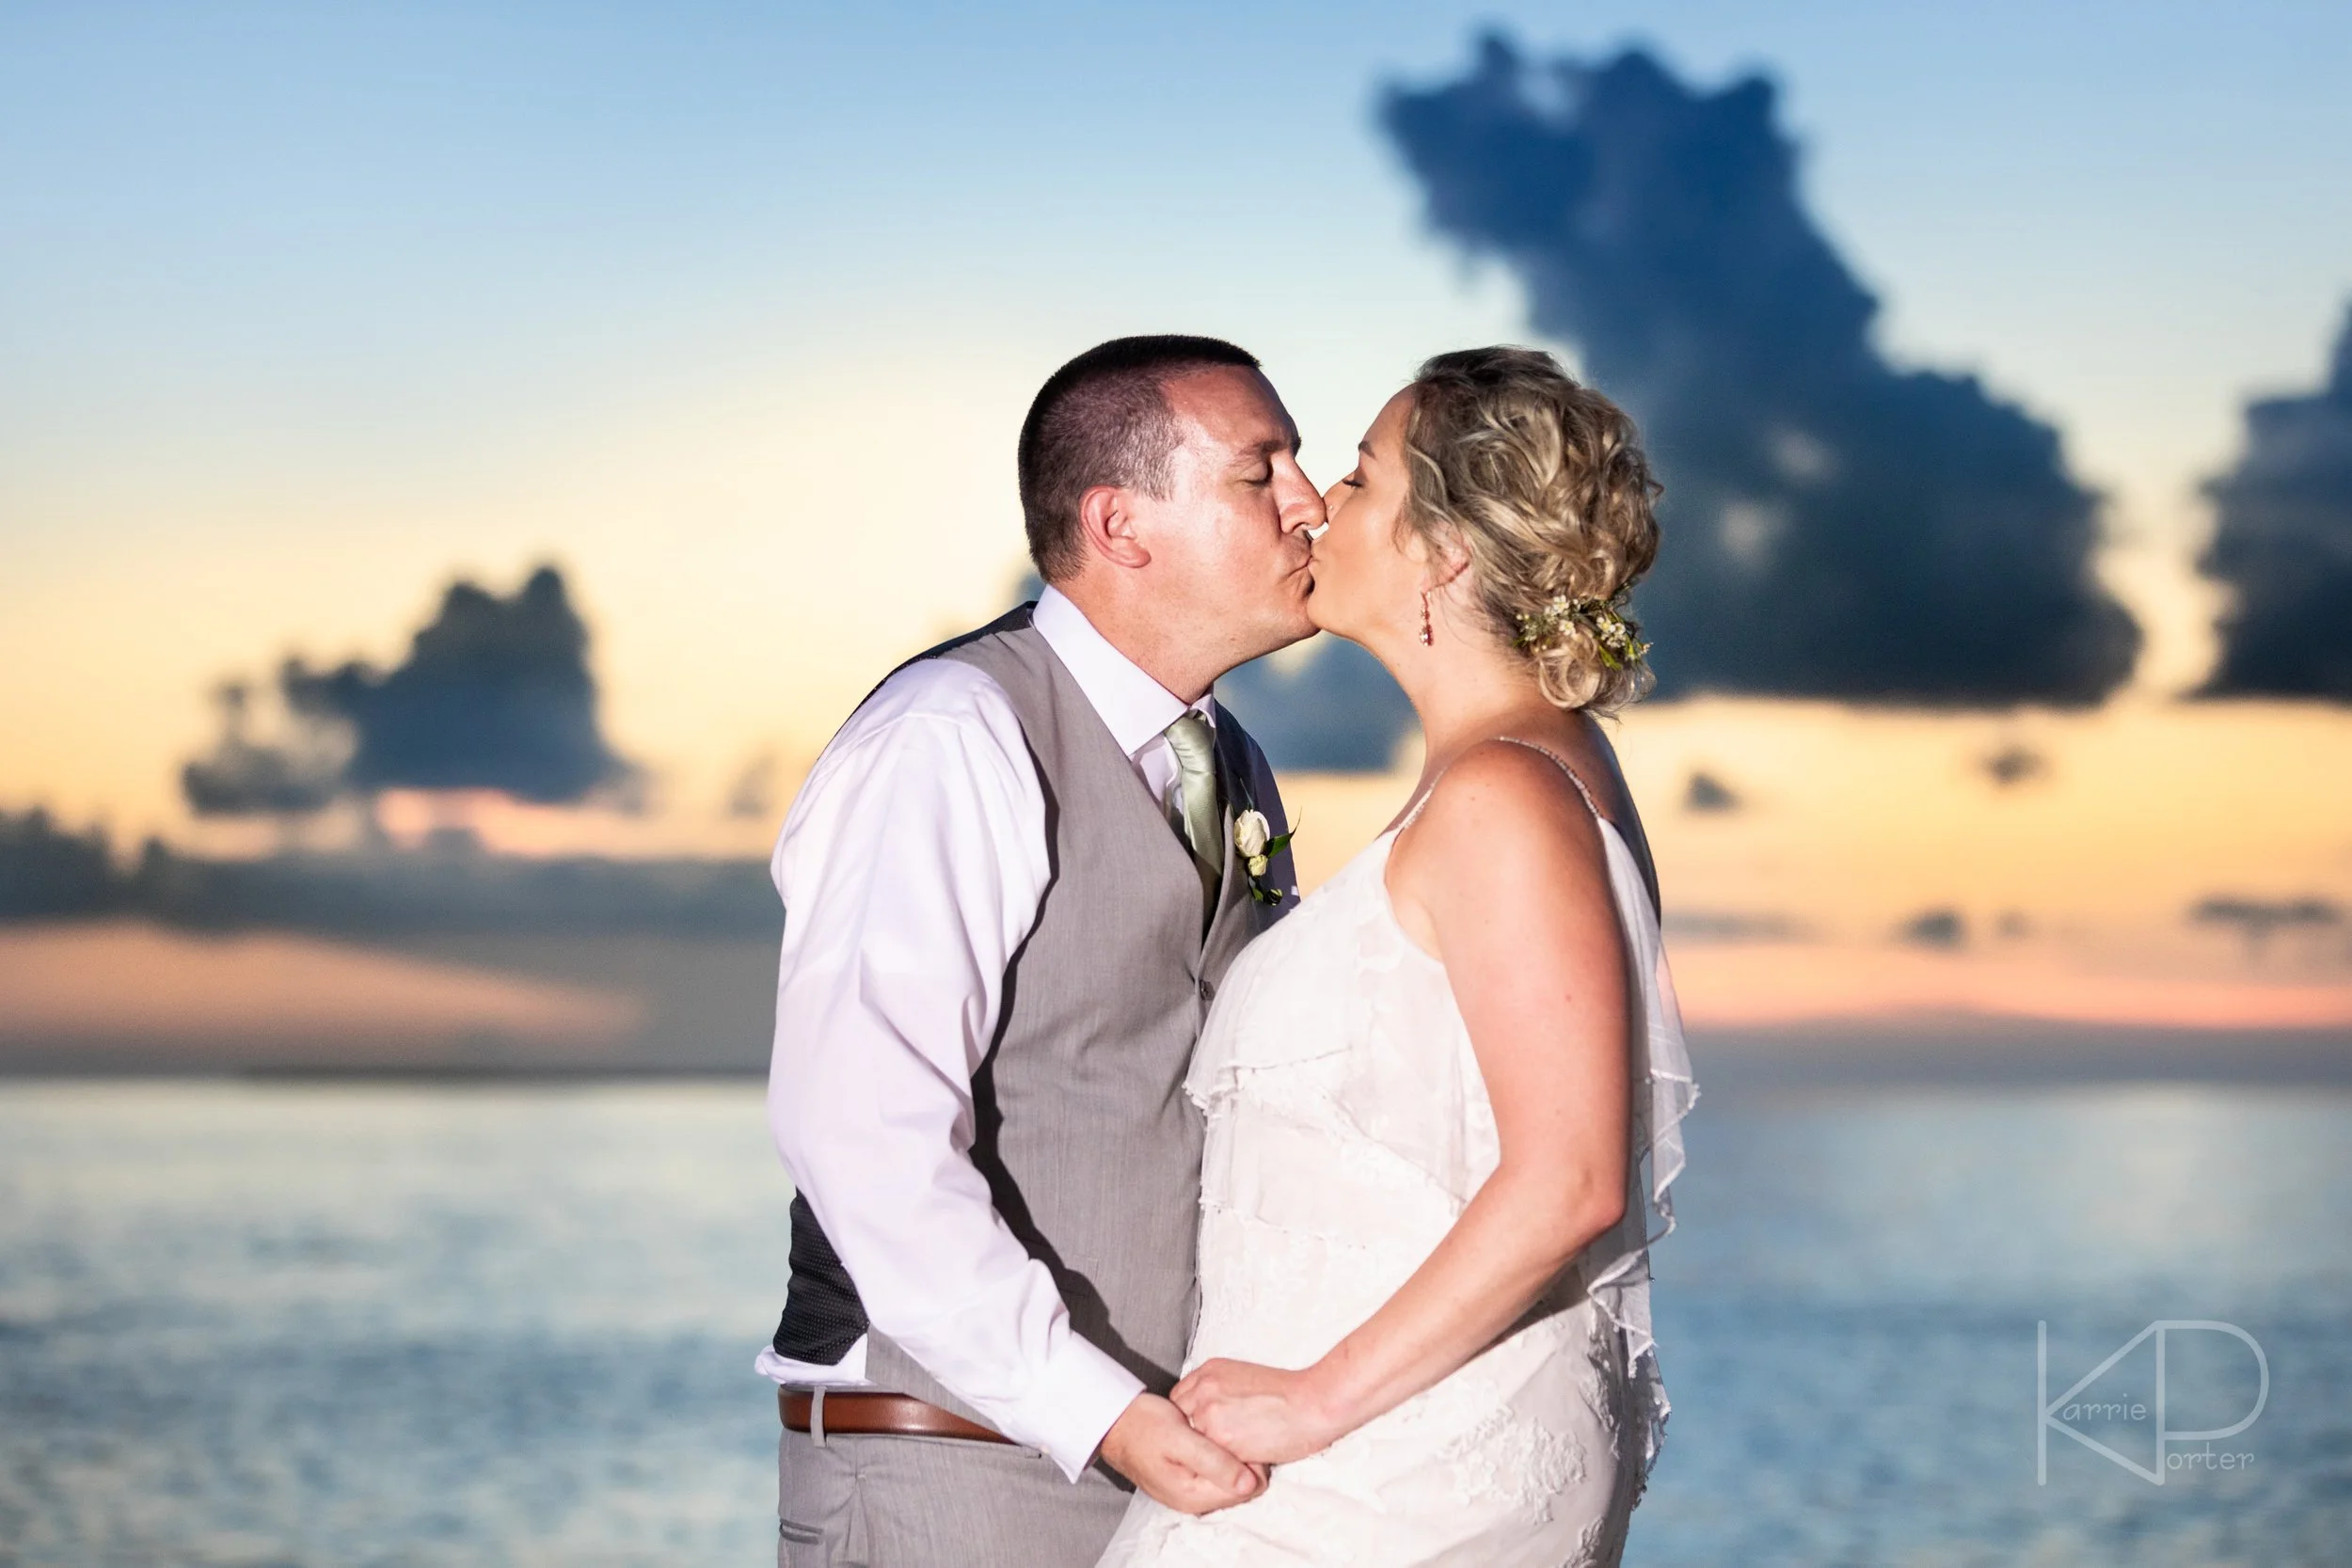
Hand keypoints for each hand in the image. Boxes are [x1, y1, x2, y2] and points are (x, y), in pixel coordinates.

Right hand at [1097, 1393, 1264, 1515]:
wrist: (1112, 1421)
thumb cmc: (1143, 1425)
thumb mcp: (1179, 1439)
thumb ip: (1214, 1462)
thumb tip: (1251, 1484)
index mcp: (1193, 1496)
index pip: (1246, 1489)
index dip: (1254, 1459)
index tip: (1248, 1431)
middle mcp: (1193, 1500)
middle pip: (1240, 1485)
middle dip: (1245, 1458)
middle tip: (1239, 1424)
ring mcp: (1190, 1490)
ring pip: (1230, 1476)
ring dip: (1234, 1453)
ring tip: (1229, 1424)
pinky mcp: (1188, 1477)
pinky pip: (1217, 1469)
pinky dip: (1222, 1452)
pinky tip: (1215, 1432)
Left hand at [1170, 1358, 1345, 1465]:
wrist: (1312, 1403)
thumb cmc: (1289, 1393)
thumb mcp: (1246, 1377)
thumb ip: (1221, 1391)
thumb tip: (1211, 1412)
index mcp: (1211, 1371)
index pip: (1181, 1397)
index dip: (1190, 1415)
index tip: (1202, 1427)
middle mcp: (1204, 1390)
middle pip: (1181, 1419)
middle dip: (1193, 1433)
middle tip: (1210, 1446)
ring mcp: (1209, 1415)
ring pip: (1192, 1441)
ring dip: (1204, 1451)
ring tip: (1225, 1457)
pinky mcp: (1221, 1440)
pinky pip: (1208, 1458)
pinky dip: (1217, 1464)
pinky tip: (1235, 1462)